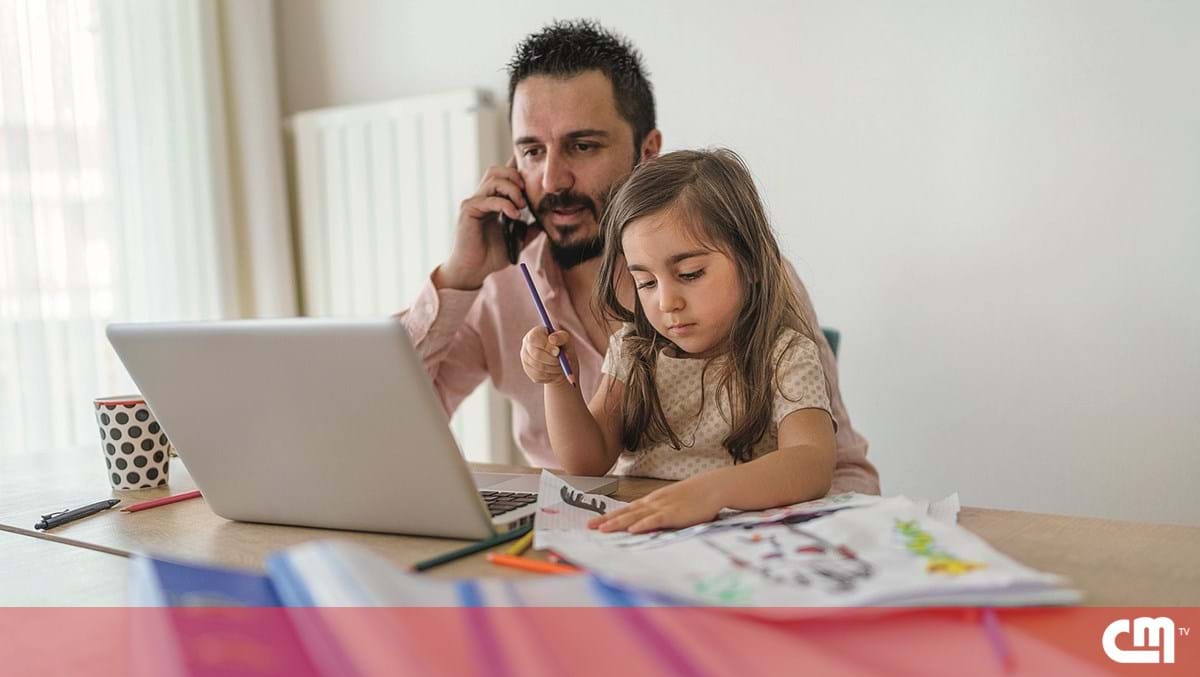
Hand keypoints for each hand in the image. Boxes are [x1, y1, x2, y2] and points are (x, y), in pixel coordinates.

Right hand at [436, 159, 536, 289]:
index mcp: (493, 200)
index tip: (534, 183)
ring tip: (521, 206)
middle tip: (527, 195)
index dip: (518, 172)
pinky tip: (514, 215)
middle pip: (498, 170)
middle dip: (516, 177)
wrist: (474, 270)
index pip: (505, 176)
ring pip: (493, 178)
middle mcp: (482, 197)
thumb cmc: (492, 255)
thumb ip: (530, 228)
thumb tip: (546, 220)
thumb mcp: (518, 239)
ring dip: (512, 189)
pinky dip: (504, 204)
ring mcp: (474, 202)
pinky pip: (488, 198)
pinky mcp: (468, 210)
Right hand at [521, 327, 576, 385]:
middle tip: (562, 362)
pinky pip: (539, 376)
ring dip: (553, 369)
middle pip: (536, 355)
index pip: (534, 339)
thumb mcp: (565, 339)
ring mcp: (526, 360)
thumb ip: (560, 337)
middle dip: (552, 360)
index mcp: (533, 334)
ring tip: (561, 366)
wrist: (561, 360)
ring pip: (539, 368)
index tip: (558, 351)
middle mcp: (526, 347)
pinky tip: (556, 371)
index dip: (546, 346)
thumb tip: (552, 339)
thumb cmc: (562, 345)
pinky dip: (551, 376)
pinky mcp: (529, 372)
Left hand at [588, 474, 723, 532]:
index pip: (626, 510)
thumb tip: (645, 524)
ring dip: (618, 523)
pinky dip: (643, 524)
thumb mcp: (672, 503)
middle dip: (607, 520)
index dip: (609, 516)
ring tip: (603, 530)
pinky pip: (655, 520)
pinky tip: (632, 529)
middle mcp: (653, 503)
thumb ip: (659, 513)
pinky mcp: (674, 514)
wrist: (712, 487)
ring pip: (636, 516)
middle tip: (589, 527)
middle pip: (626, 512)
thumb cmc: (693, 497)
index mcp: (652, 501)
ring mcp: (662, 507)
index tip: (593, 522)